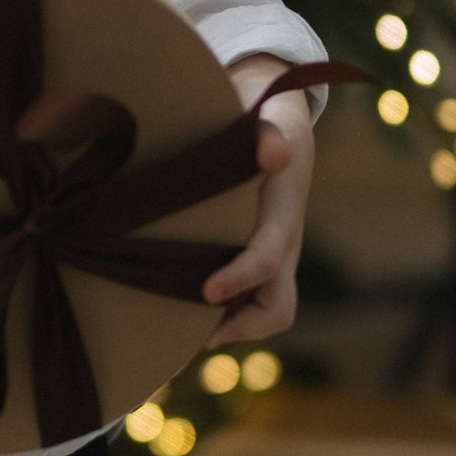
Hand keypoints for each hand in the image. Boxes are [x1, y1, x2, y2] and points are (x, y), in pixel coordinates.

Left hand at [200, 56, 315, 346]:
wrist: (280, 135)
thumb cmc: (262, 132)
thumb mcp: (264, 126)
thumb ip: (266, 138)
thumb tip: (276, 155)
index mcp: (281, 219)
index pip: (266, 260)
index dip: (239, 279)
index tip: (207, 291)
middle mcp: (282, 251)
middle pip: (278, 310)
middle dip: (241, 327)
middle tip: (193, 329)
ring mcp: (272, 265)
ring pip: (262, 315)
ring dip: (225, 325)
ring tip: (174, 322)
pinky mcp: (256, 271)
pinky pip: (245, 308)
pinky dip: (218, 316)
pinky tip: (172, 304)